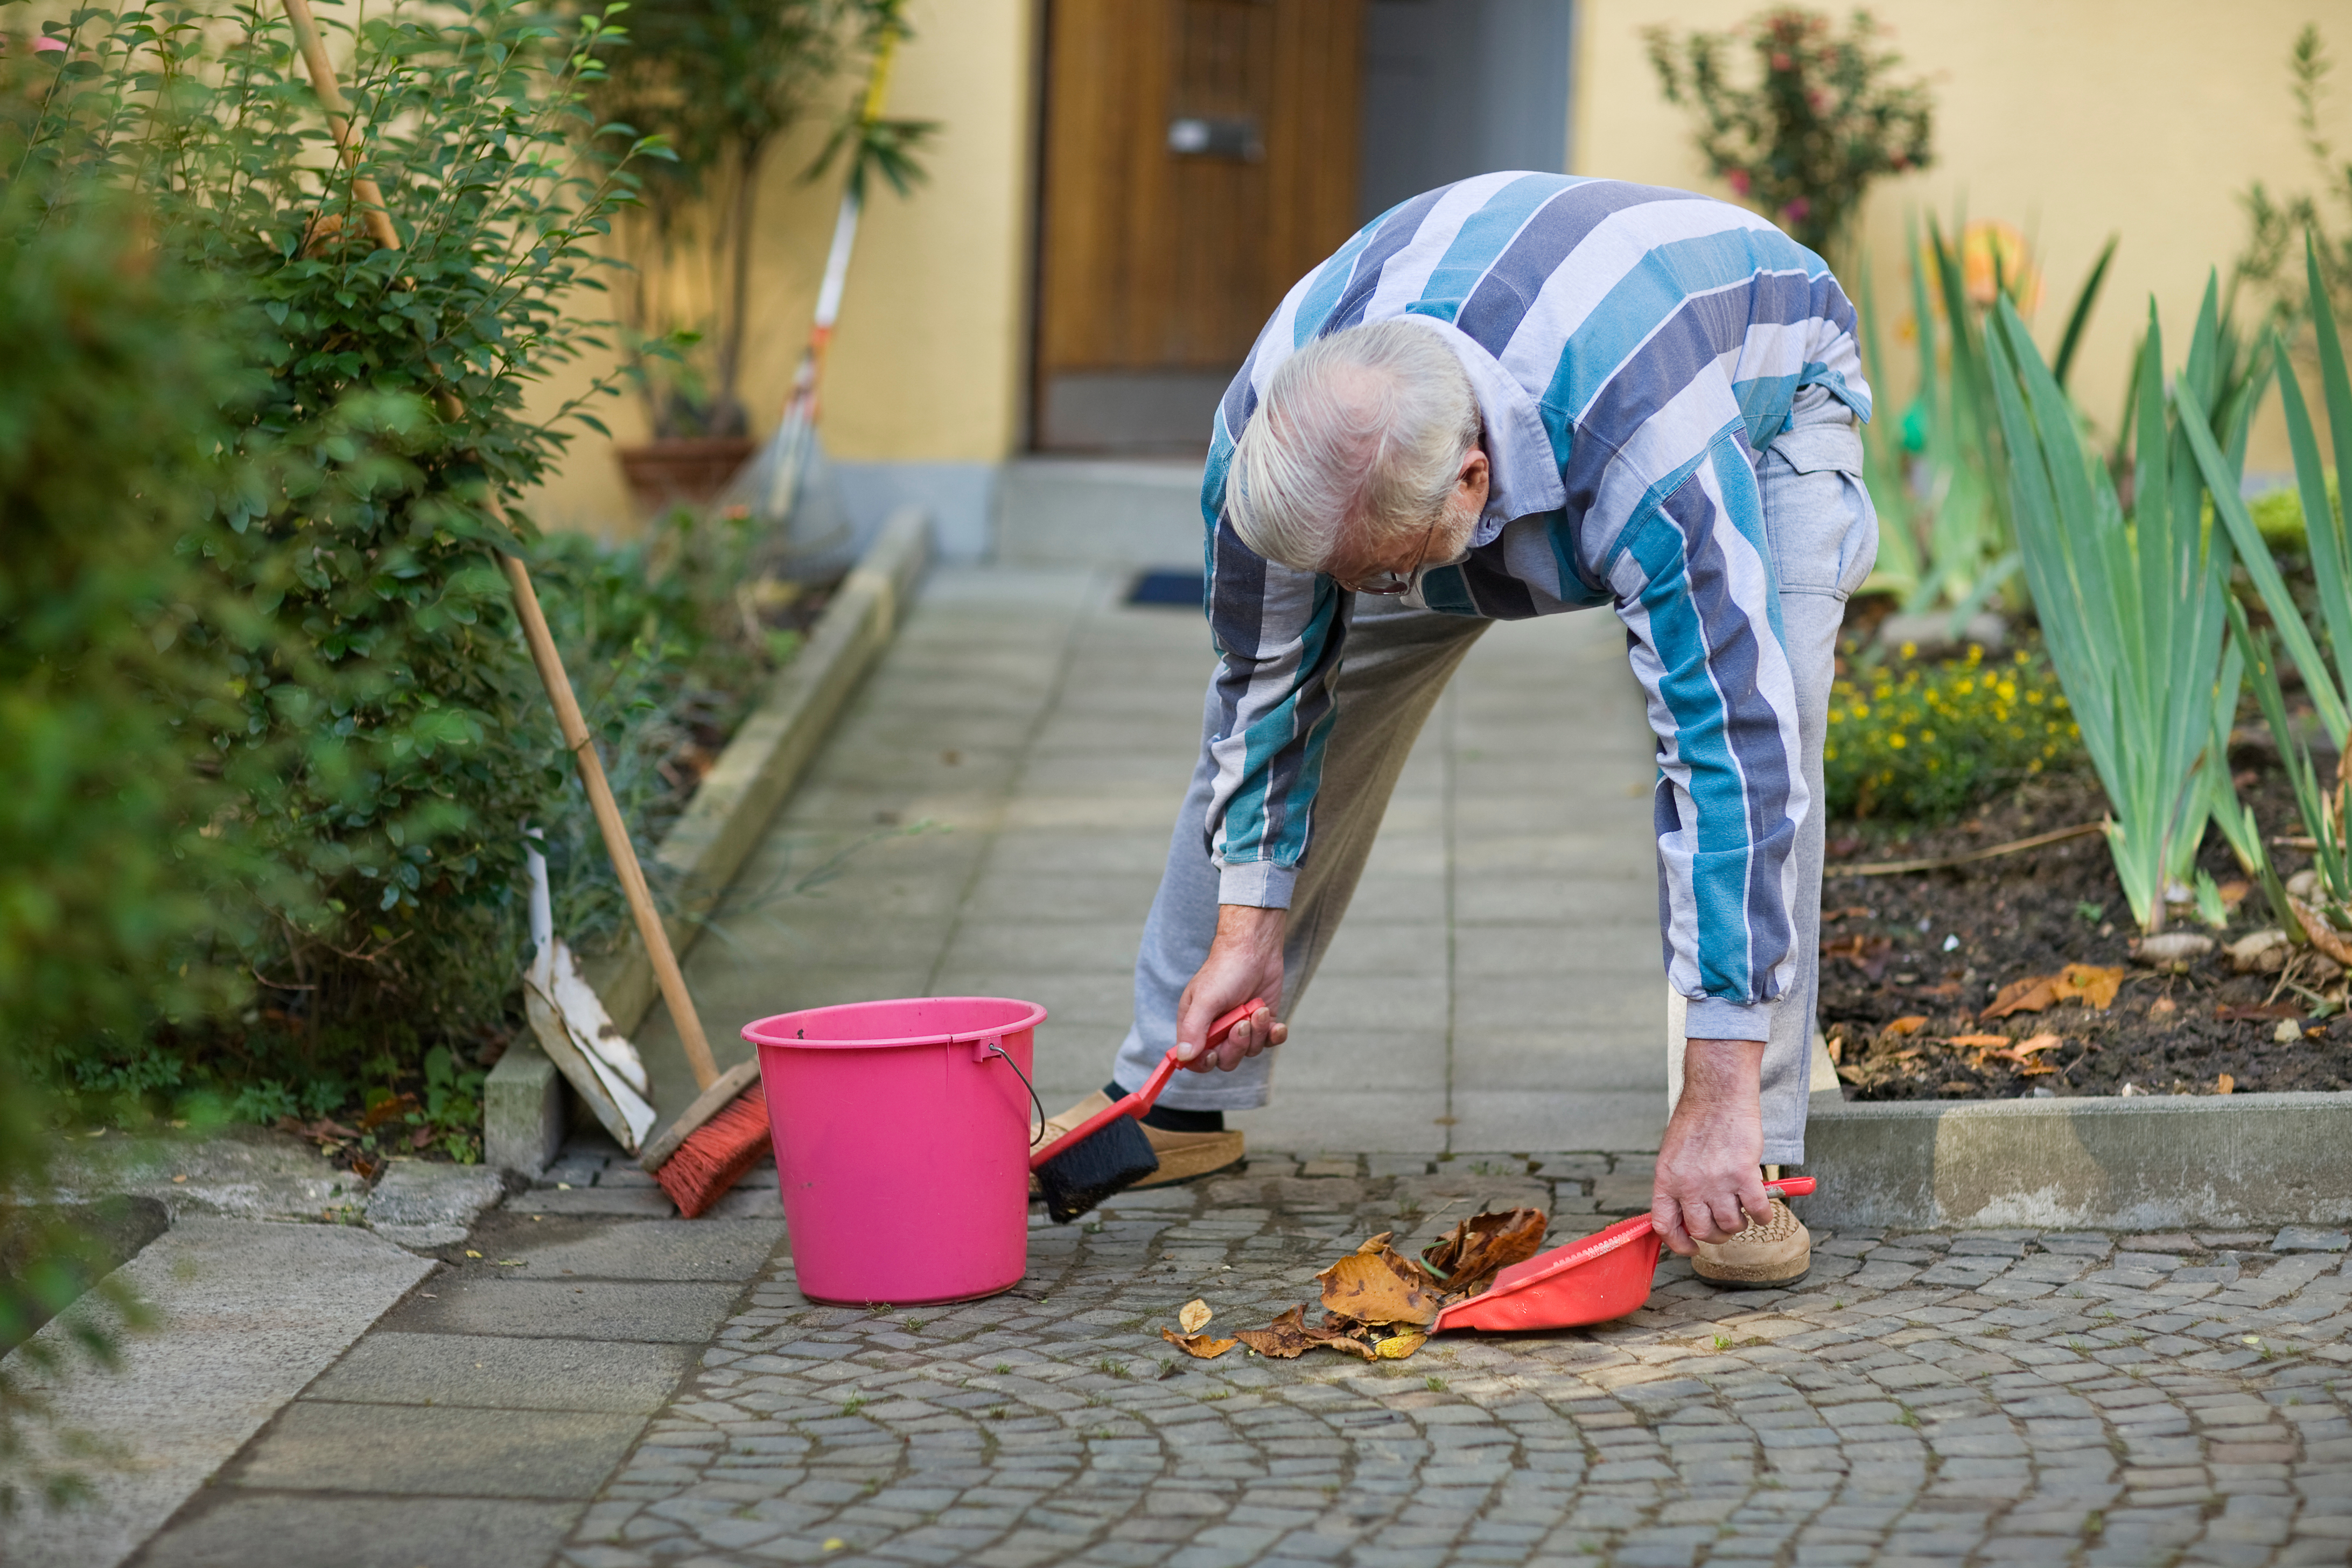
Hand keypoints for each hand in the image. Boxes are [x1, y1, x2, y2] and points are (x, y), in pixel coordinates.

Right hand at [1176, 904, 1287, 1071]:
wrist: (1255, 948)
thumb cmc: (1225, 969)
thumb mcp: (1205, 998)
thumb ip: (1193, 1028)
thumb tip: (1183, 1057)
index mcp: (1196, 1025)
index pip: (1195, 1060)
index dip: (1204, 1063)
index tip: (1214, 1053)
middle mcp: (1218, 1030)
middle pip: (1225, 1060)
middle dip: (1236, 1045)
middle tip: (1242, 1023)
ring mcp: (1241, 1027)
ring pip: (1250, 1051)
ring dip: (1257, 1033)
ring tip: (1258, 1010)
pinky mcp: (1262, 1023)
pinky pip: (1270, 1042)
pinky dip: (1274, 1034)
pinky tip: (1275, 1022)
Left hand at [1652, 1037, 1769, 1255]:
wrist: (1718, 1094)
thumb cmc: (1697, 1121)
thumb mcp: (1673, 1155)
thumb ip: (1677, 1185)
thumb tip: (1685, 1217)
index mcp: (1666, 1180)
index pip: (1664, 1226)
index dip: (1678, 1244)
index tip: (1691, 1248)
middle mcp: (1688, 1184)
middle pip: (1701, 1231)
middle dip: (1715, 1234)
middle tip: (1724, 1225)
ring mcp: (1716, 1181)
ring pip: (1730, 1225)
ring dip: (1740, 1223)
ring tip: (1742, 1209)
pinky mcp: (1743, 1174)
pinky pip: (1757, 1211)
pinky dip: (1763, 1215)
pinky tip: (1763, 1208)